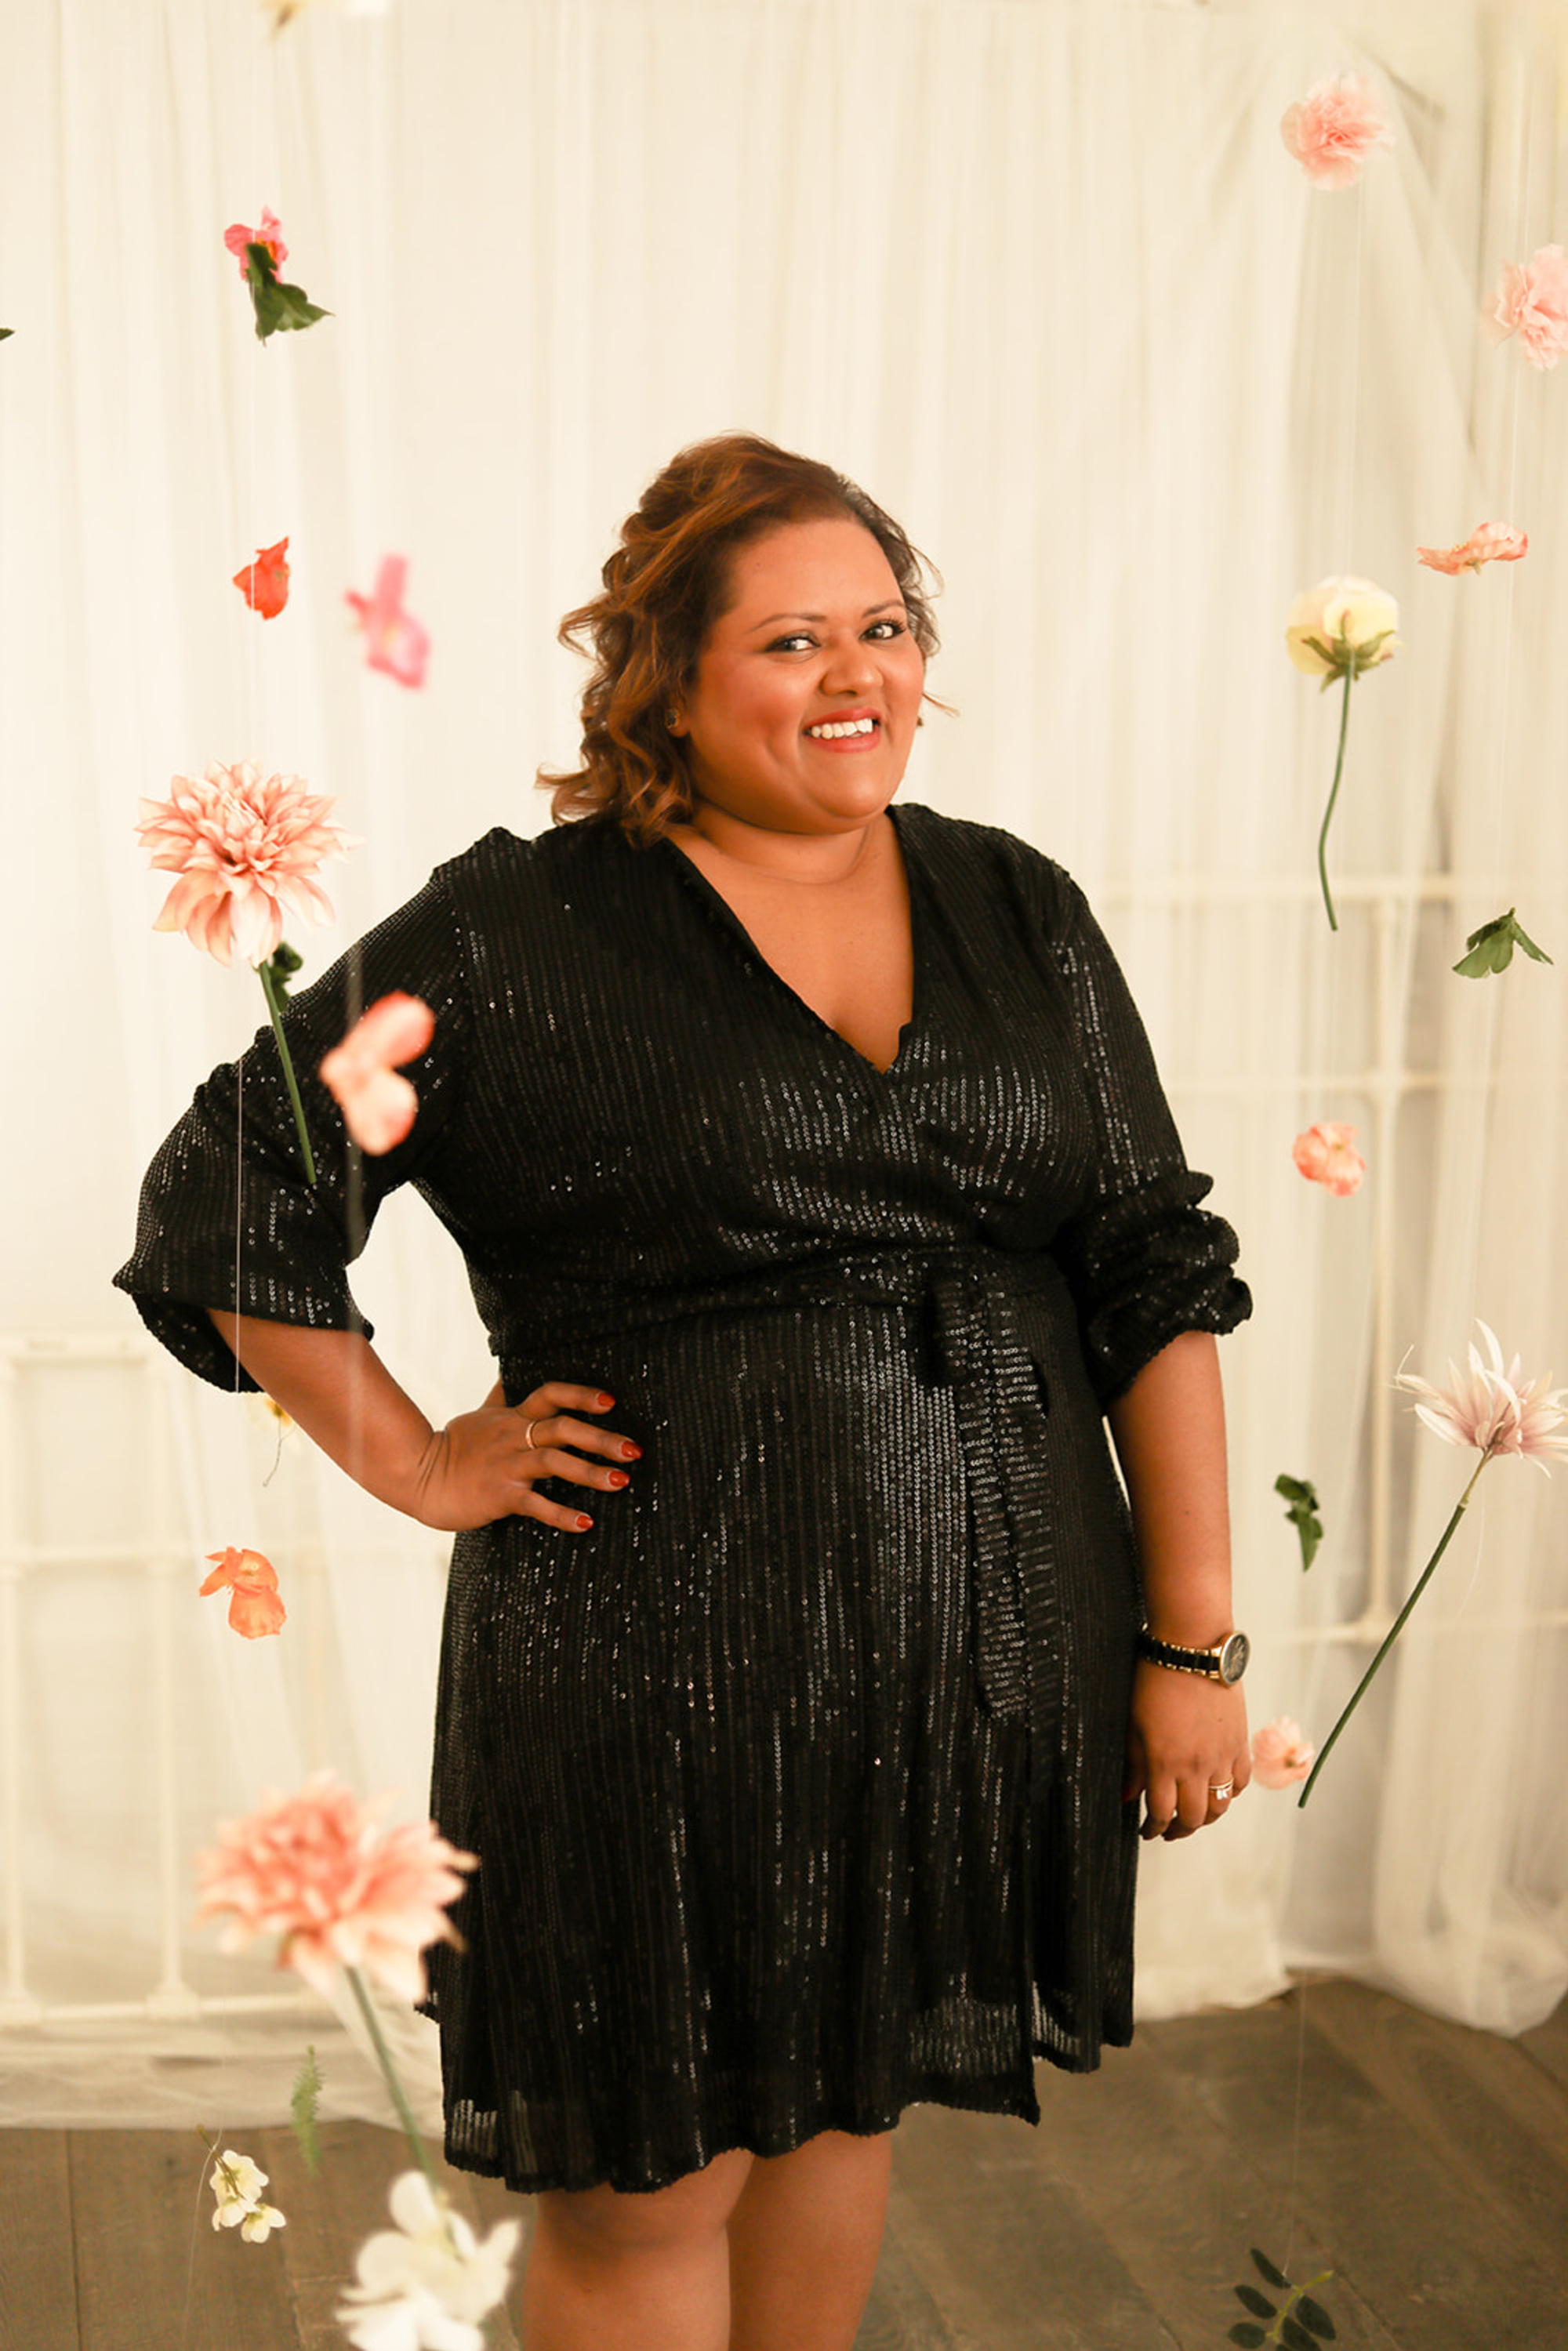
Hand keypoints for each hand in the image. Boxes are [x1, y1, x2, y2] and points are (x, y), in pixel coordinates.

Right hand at [408, 1381, 638, 1533]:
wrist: (419, 1477)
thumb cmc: (455, 1448)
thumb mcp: (480, 1415)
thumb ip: (501, 1396)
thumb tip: (508, 1371)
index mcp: (513, 1418)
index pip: (550, 1395)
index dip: (580, 1395)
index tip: (610, 1401)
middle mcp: (514, 1438)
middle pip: (562, 1428)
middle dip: (600, 1438)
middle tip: (634, 1450)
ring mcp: (507, 1466)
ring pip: (555, 1463)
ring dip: (591, 1473)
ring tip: (622, 1482)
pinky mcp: (500, 1495)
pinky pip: (535, 1505)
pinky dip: (562, 1514)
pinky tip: (586, 1522)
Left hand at [1124, 1661, 1249, 1840]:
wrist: (1193, 1647)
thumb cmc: (1155, 1678)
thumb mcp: (1133, 1722)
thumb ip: (1133, 1764)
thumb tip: (1128, 1797)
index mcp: (1165, 1762)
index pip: (1162, 1813)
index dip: (1153, 1828)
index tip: (1146, 1830)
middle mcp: (1197, 1765)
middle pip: (1194, 1818)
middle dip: (1179, 1831)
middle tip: (1167, 1830)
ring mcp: (1222, 1755)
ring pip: (1221, 1806)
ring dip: (1205, 1817)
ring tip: (1193, 1816)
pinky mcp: (1240, 1742)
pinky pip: (1241, 1782)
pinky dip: (1231, 1793)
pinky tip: (1217, 1790)